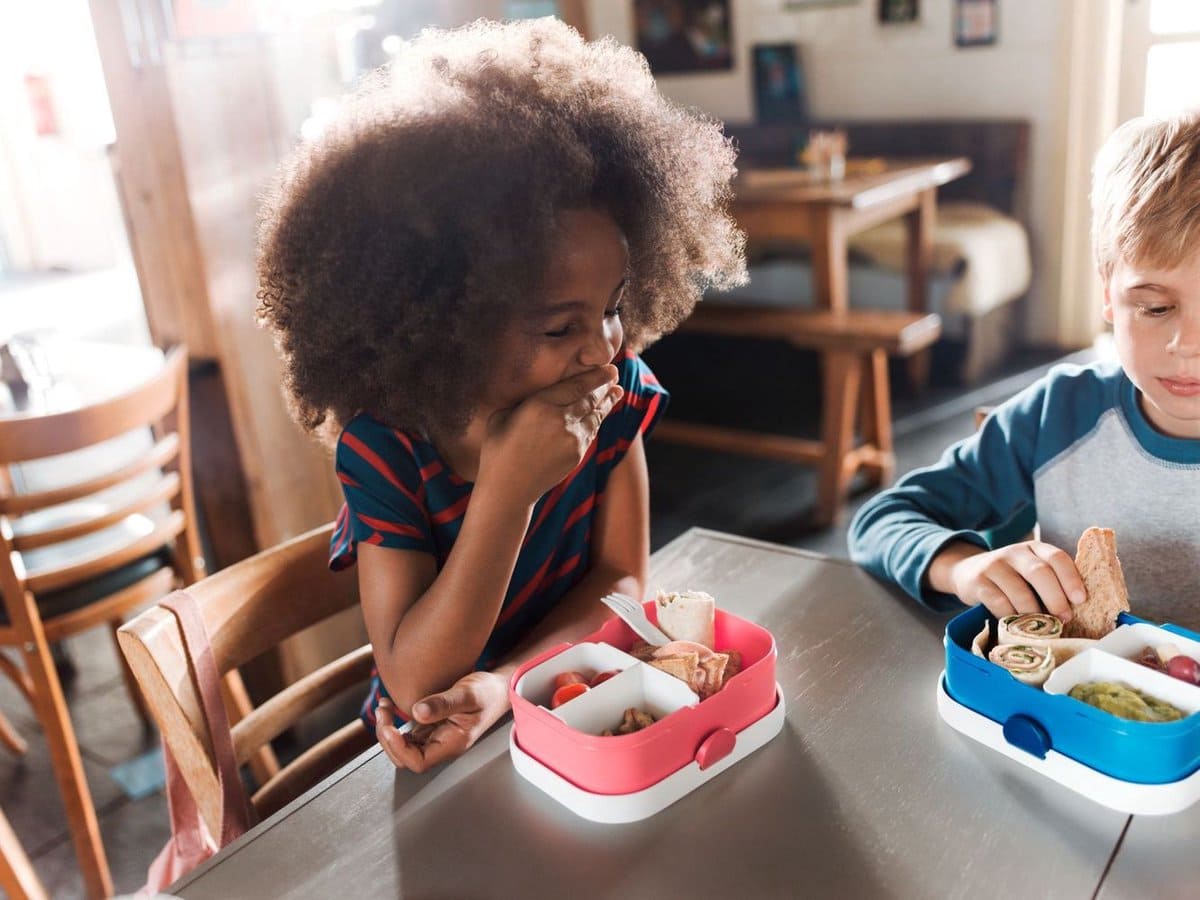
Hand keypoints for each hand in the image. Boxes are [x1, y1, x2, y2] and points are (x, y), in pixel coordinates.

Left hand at [375, 671, 510, 772]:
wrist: (499, 688)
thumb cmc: (488, 692)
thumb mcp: (468, 693)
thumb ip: (443, 703)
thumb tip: (417, 712)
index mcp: (452, 743)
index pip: (419, 762)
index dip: (400, 749)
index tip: (391, 728)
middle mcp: (442, 745)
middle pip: (405, 758)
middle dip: (388, 739)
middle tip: (382, 713)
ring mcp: (436, 737)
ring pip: (403, 747)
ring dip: (387, 731)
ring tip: (382, 708)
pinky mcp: (432, 727)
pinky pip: (407, 734)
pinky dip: (393, 723)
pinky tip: (389, 706)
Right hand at [479, 365, 622, 503]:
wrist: (508, 489)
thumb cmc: (498, 450)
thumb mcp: (502, 417)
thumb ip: (525, 402)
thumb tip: (542, 393)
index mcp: (539, 405)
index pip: (575, 385)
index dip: (595, 376)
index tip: (608, 368)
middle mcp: (560, 419)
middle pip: (590, 397)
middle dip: (604, 385)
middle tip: (614, 374)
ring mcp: (572, 439)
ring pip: (595, 415)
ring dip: (607, 402)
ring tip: (616, 391)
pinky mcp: (577, 454)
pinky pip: (591, 432)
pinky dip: (597, 420)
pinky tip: (600, 414)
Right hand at [944, 540, 1087, 622]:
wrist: (966, 571)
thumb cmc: (1010, 577)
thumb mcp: (1030, 570)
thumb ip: (1051, 580)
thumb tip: (1079, 609)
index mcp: (1034, 548)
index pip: (1057, 558)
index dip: (1071, 579)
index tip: (1081, 600)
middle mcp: (1014, 553)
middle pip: (1039, 572)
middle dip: (1055, 598)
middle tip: (1064, 618)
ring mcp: (994, 566)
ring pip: (1019, 591)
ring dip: (1034, 613)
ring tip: (1042, 627)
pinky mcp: (977, 581)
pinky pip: (999, 602)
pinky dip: (1011, 617)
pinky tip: (1017, 625)